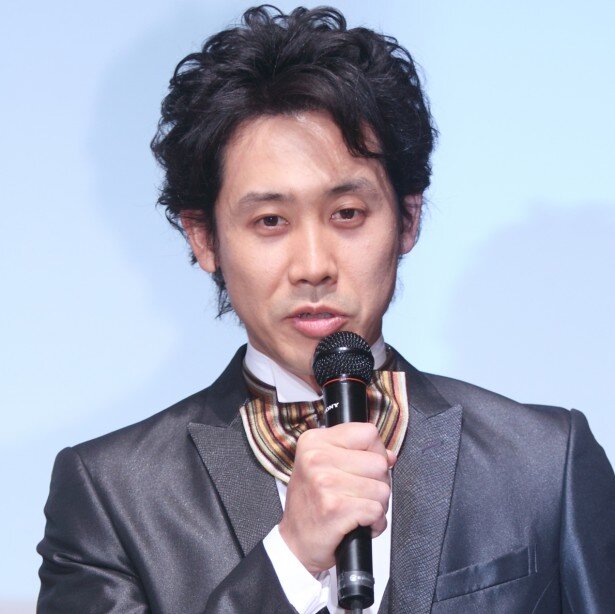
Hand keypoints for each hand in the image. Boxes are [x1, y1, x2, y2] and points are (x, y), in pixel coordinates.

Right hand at [278, 422, 395, 573]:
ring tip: (356, 509)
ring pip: (382, 489)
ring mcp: (325, 482)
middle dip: (378, 482)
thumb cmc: (312, 504)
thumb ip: (356, 453)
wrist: (295, 543)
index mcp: (314, 441)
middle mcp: (317, 457)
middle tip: (358, 494)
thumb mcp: (323, 466)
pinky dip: (375, 523)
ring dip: (377, 505)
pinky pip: (377, 510)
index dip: (374, 451)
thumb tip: (389, 456)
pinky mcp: (335, 508)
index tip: (363, 467)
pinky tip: (359, 524)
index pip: (368, 433)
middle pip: (379, 463)